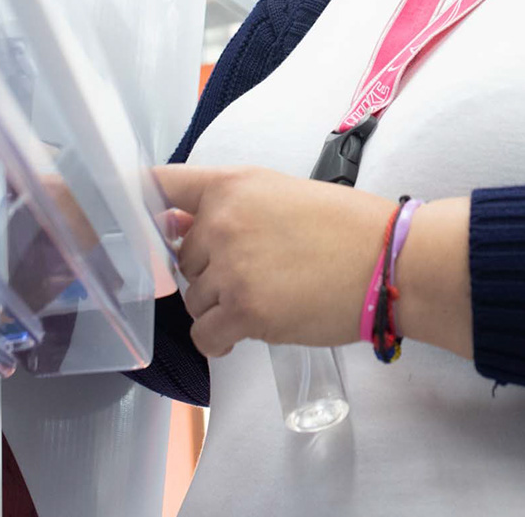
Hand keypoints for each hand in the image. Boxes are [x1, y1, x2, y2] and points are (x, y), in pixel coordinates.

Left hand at [154, 165, 393, 357]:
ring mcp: (229, 268)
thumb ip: (231, 207)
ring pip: (193, 299)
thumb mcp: (283, 194)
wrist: (388, 261)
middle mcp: (222, 221)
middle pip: (183, 258)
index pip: (161, 185)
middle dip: (211, 270)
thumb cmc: (347, 228)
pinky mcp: (243, 310)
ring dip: (221, 306)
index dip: (140, 205)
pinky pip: (205, 334)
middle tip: (258, 272)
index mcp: (232, 185)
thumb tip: (179, 228)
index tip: (136, 222)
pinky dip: (221, 338)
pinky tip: (247, 329)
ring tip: (268, 298)